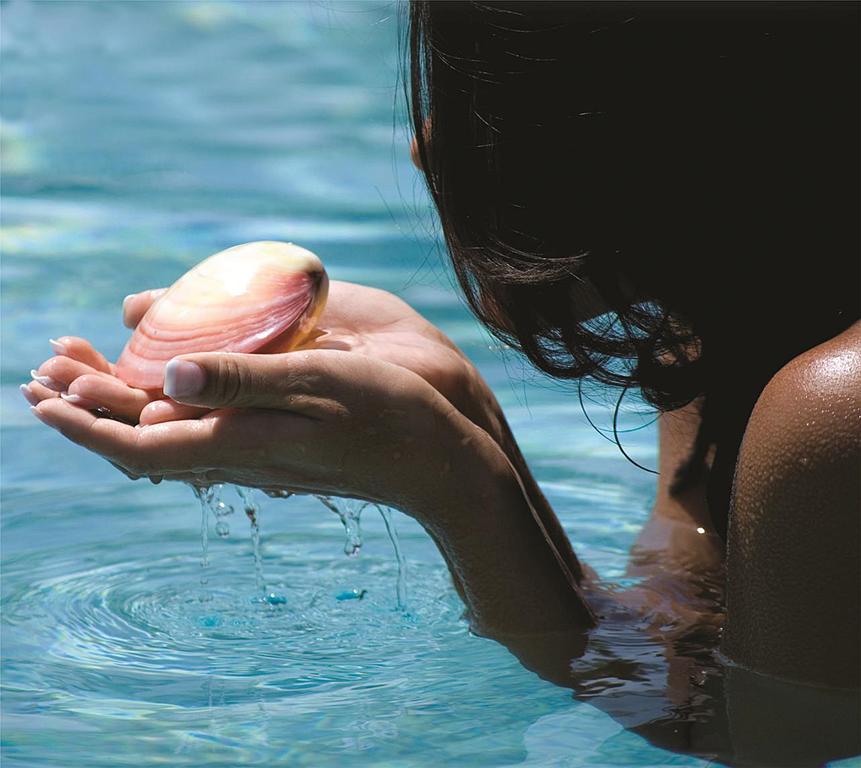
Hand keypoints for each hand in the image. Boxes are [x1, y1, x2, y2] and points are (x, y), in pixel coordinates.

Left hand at [30, 347, 476, 511]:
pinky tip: (171, 387)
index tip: (38, 394)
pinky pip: (204, 433)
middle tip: (47, 371)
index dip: (84, 421)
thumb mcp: (318, 384)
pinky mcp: (280, 446)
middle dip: (90, 409)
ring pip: (171, 436)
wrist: (436, 461)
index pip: (139, 441)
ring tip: (91, 374)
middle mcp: (240, 453)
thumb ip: (243, 381)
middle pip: (144, 440)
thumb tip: (165, 373)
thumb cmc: (387, 416)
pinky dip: (168, 408)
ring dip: (123, 407)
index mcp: (241, 441)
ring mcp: (260, 453)